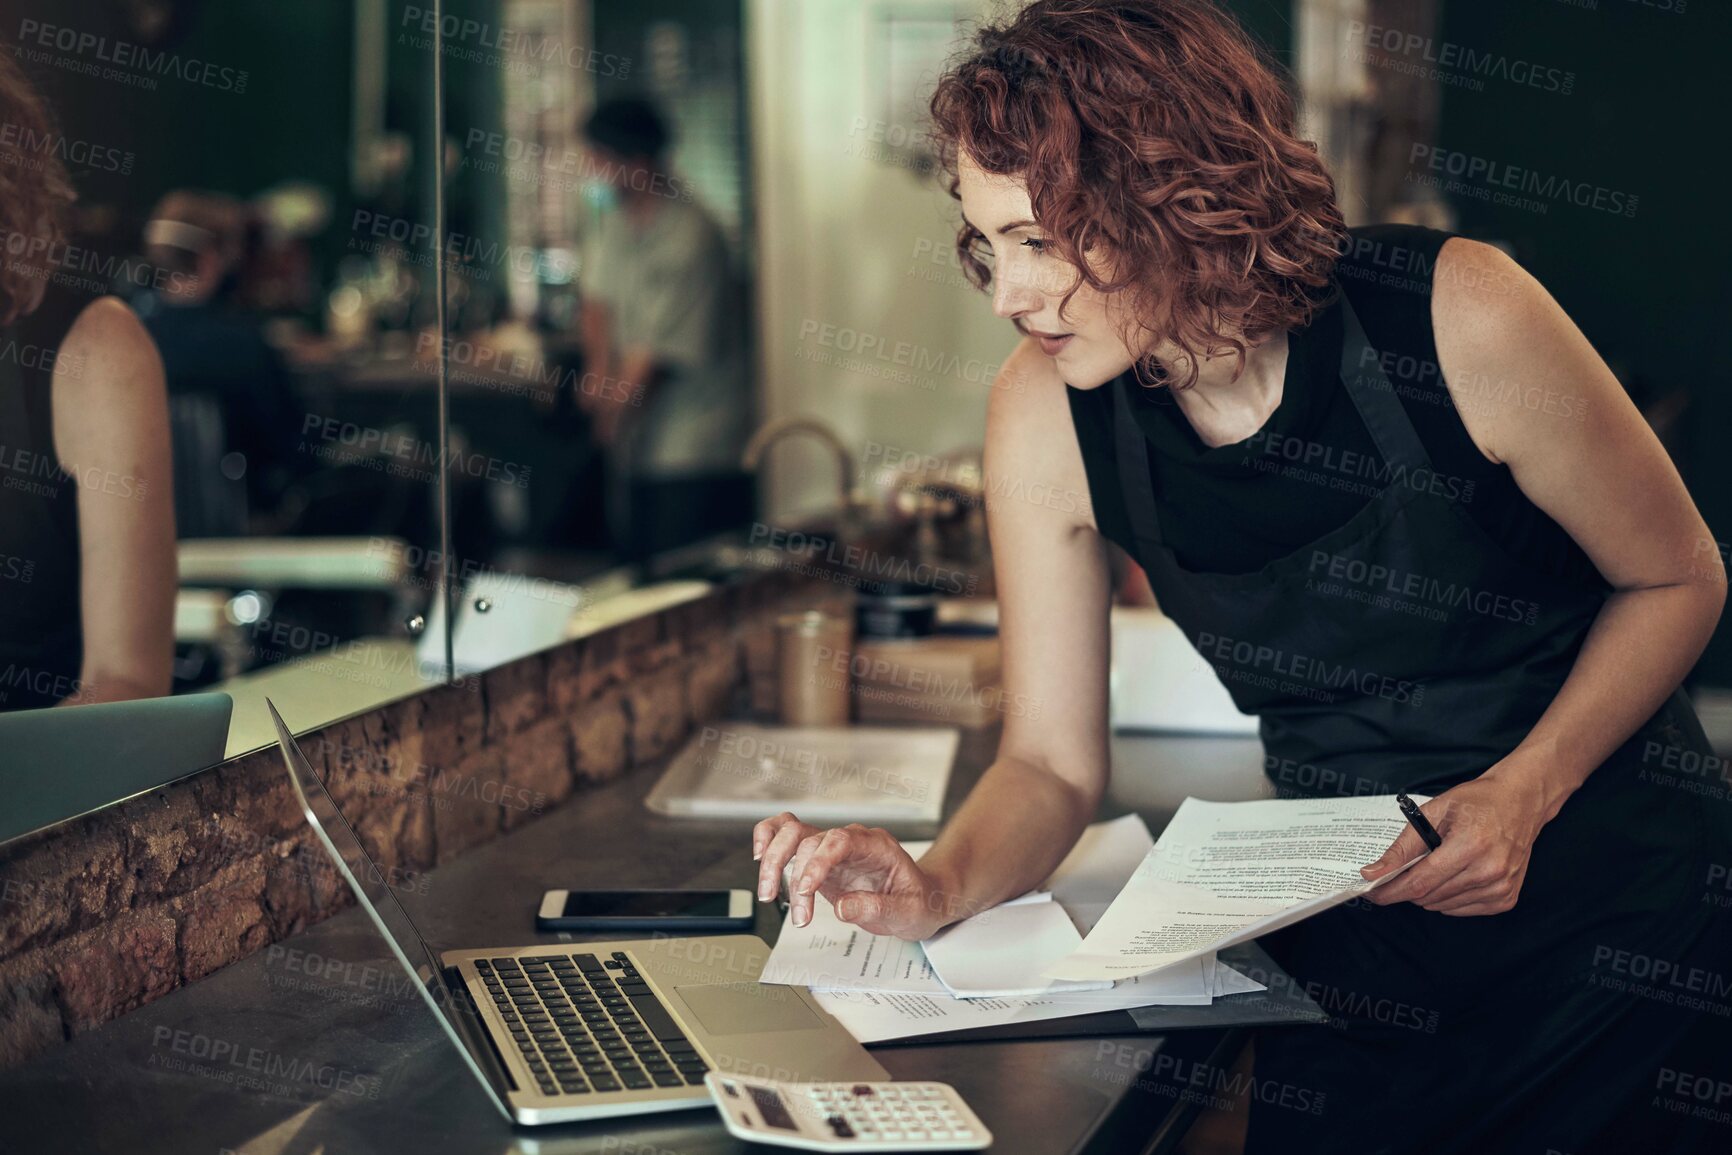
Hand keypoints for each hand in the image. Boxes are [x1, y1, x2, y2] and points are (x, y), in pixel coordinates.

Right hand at [752, 812, 951, 939]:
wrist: (922, 899)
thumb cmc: (920, 901)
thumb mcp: (909, 912)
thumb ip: (878, 908)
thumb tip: (841, 907)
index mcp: (876, 845)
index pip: (839, 840)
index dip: (818, 862)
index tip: (806, 890)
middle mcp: (850, 841)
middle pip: (809, 837)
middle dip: (793, 873)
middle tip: (791, 909)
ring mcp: (832, 849)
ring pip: (791, 834)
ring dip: (774, 861)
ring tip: (769, 894)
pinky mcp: (818, 862)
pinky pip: (787, 838)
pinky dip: (770, 842)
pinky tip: (761, 860)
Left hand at [1359, 771, 1553, 915]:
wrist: (1520, 802)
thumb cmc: (1476, 802)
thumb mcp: (1434, 812)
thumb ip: (1403, 846)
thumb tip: (1373, 872)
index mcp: (1471, 845)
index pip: (1420, 882)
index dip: (1391, 890)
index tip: (1370, 892)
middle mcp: (1489, 871)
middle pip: (1429, 896)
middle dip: (1405, 889)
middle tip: (1395, 874)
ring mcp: (1501, 887)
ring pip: (1443, 906)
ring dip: (1427, 893)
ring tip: (1431, 866)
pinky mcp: (1506, 898)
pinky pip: (1462, 909)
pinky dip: (1447, 898)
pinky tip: (1451, 876)